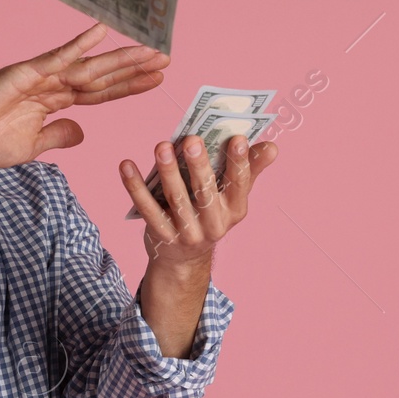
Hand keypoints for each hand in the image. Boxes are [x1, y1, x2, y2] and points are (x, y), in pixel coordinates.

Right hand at [0, 23, 167, 167]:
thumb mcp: (33, 147)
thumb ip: (59, 136)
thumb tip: (82, 133)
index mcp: (56, 101)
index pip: (102, 93)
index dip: (129, 86)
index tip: (157, 80)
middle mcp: (54, 84)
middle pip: (103, 75)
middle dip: (135, 68)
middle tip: (165, 57)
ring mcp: (42, 75)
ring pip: (90, 65)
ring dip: (121, 57)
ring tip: (150, 50)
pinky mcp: (27, 72)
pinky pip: (59, 56)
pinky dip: (81, 44)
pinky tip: (102, 31)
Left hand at [120, 133, 278, 265]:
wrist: (183, 259)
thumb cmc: (210, 214)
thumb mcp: (231, 197)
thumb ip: (249, 169)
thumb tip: (272, 147)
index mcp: (235, 210)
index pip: (240, 184)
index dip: (240, 162)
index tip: (238, 138)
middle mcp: (214, 225)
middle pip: (206, 193)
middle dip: (199, 165)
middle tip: (192, 139)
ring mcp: (187, 233)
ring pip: (176, 199)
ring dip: (168, 171)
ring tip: (161, 146)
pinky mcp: (161, 236)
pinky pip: (147, 210)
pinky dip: (135, 187)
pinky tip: (126, 165)